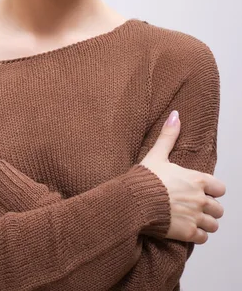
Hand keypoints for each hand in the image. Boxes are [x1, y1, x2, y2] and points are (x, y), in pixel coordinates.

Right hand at [140, 110, 225, 244]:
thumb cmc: (145, 178)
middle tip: (196, 206)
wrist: (134, 201)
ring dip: (205, 223)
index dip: (212, 189)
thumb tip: (175, 115)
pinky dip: (198, 235)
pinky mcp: (188, 233)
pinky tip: (187, 229)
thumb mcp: (157, 154)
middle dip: (210, 208)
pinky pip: (203, 238)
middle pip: (218, 208)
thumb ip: (168, 135)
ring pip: (213, 225)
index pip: (220, 188)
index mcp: (197, 180)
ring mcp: (195, 217)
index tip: (201, 190)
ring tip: (193, 218)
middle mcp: (200, 199)